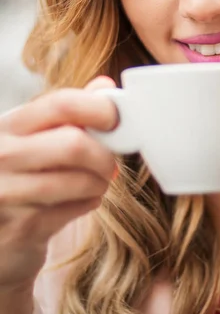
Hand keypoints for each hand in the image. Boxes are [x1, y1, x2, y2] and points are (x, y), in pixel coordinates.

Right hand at [0, 77, 117, 290]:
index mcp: (8, 125)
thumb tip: (105, 86)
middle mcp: (2, 156)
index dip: (99, 108)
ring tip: (97, 181)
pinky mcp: (23, 228)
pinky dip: (91, 202)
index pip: (61, 104)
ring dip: (101, 181)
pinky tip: (81, 199)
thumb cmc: (21, 173)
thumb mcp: (34, 136)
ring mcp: (8, 194)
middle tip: (109, 161)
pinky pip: (77, 208)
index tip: (115, 118)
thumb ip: (68, 110)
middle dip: (104, 154)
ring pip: (81, 181)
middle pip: (75, 144)